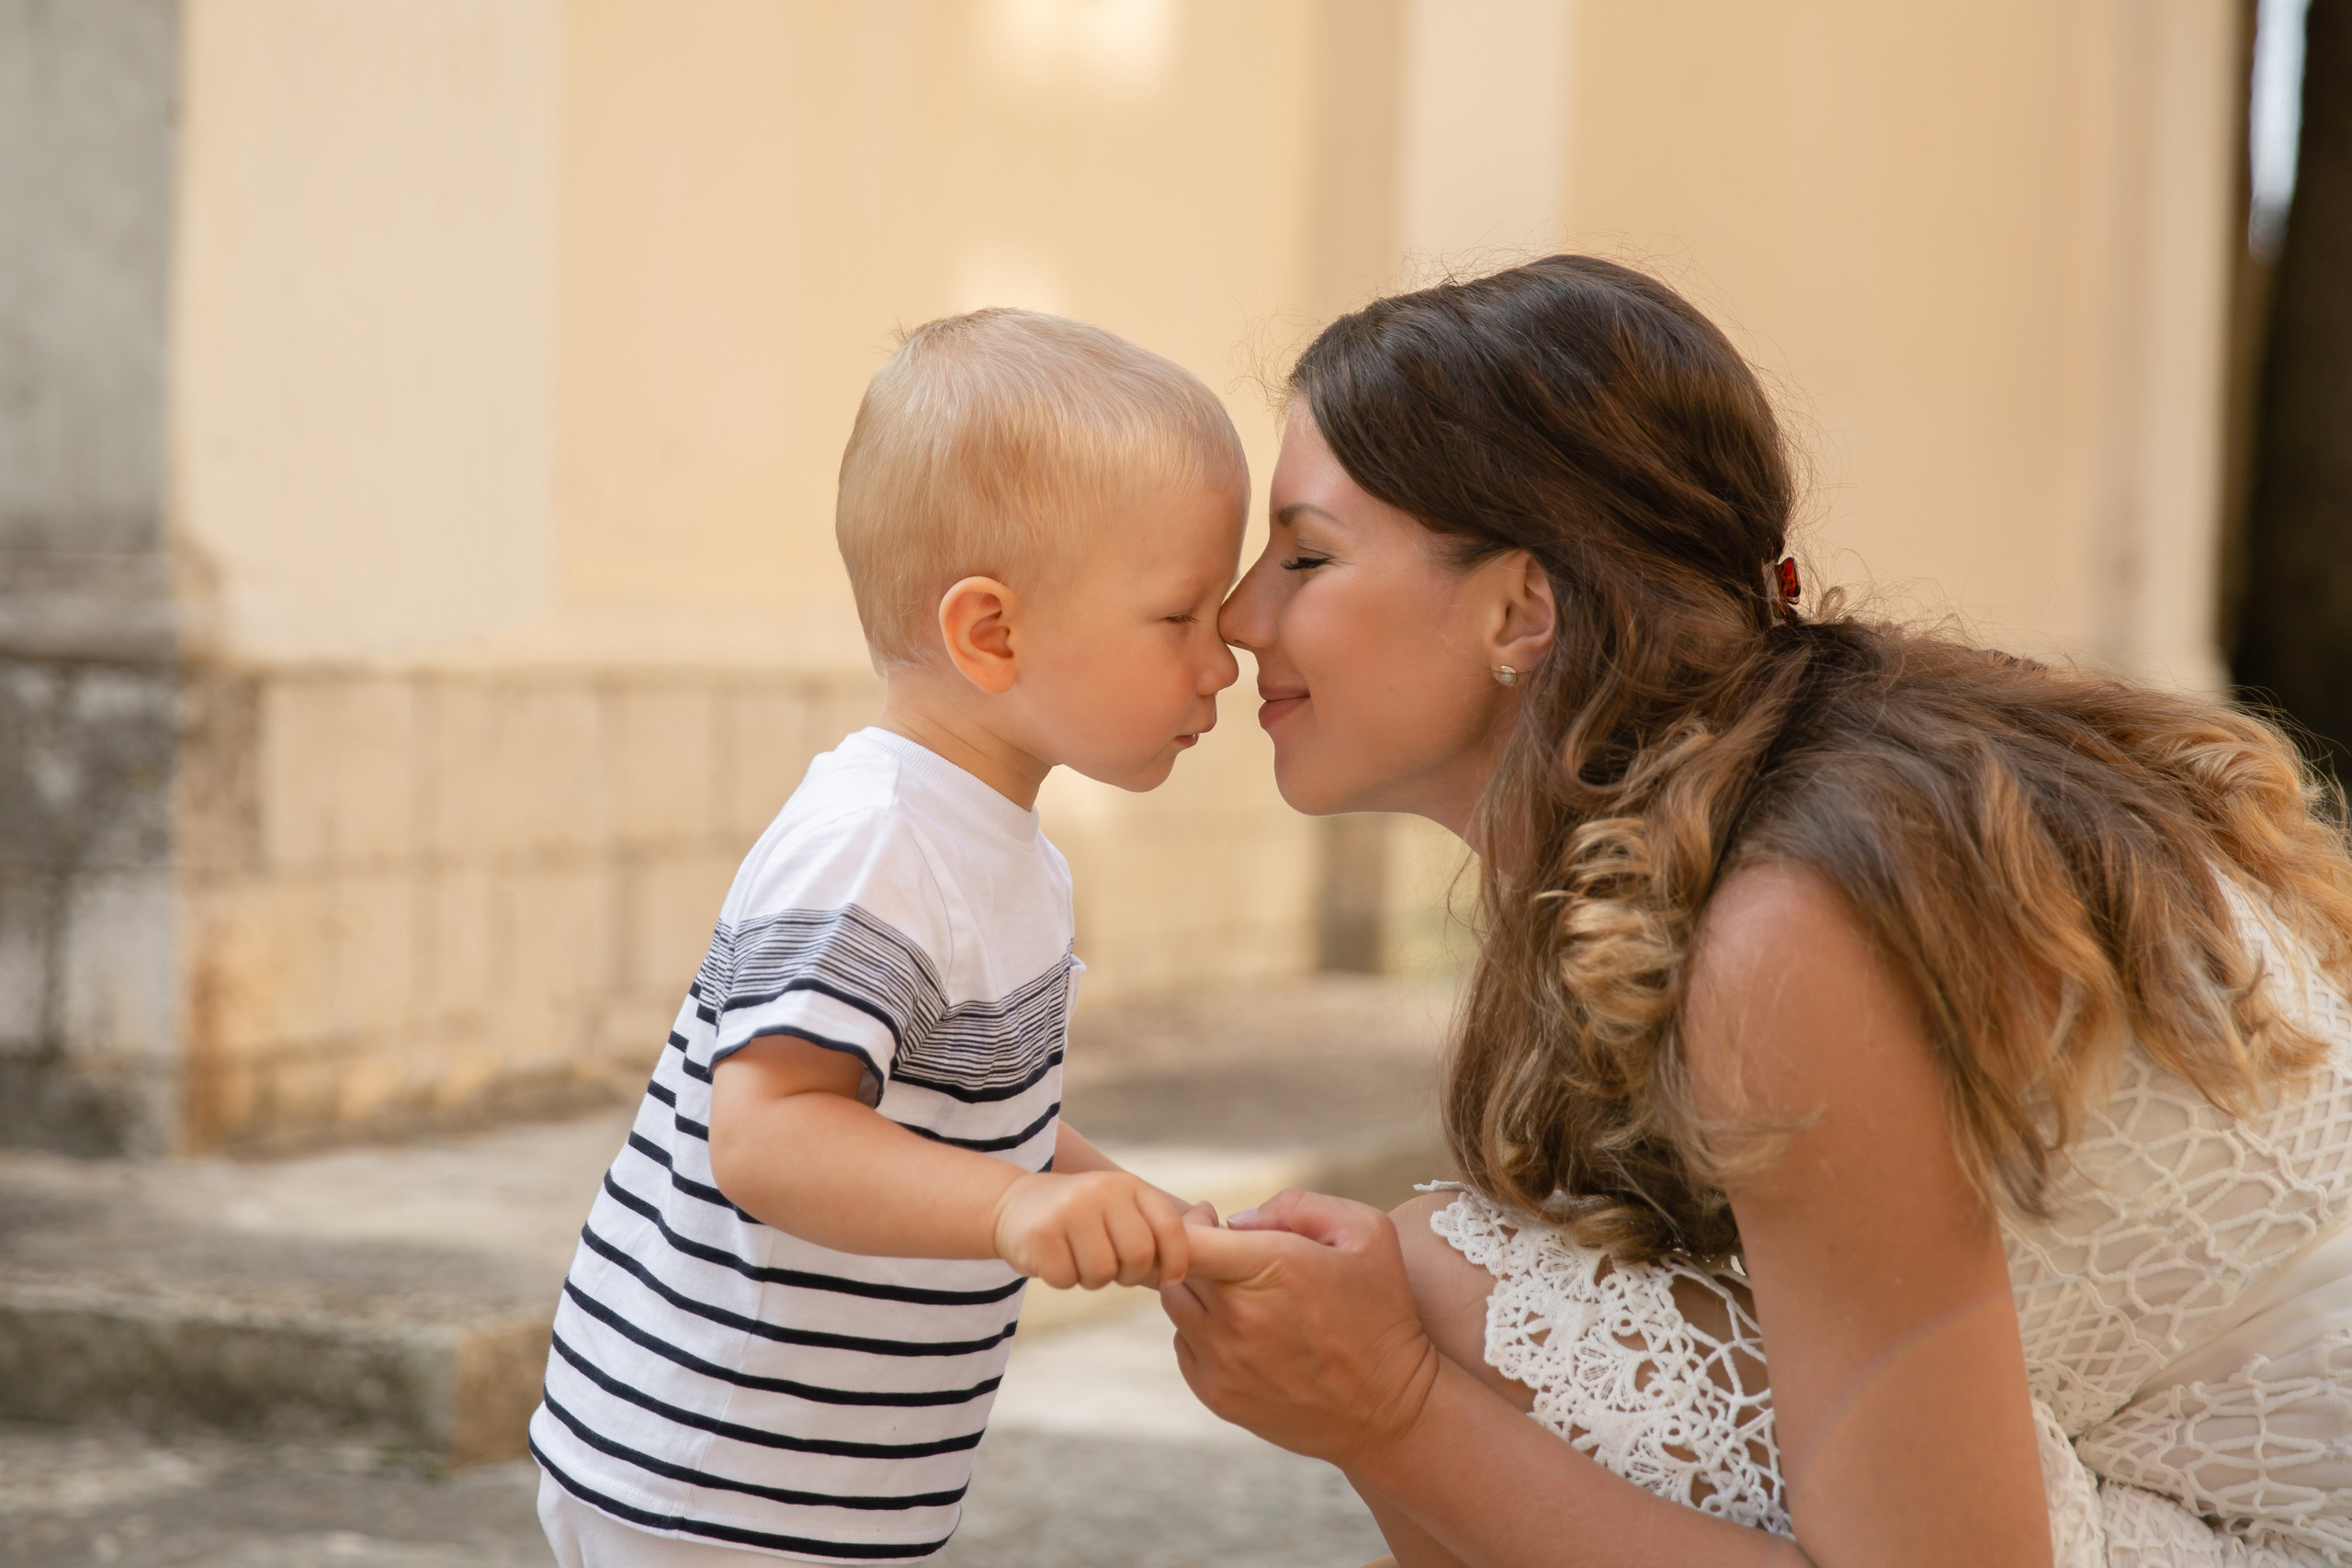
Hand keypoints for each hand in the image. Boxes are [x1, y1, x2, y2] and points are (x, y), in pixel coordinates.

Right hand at [991, 1171, 1191, 1288]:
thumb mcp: (1120, 1209)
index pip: (1169, 1229)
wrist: (1013, 1206)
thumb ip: (1158, 1227)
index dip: (1176, 1262)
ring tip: (1076, 1257)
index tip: (1171, 1279)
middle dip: (1126, 1274)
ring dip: (1090, 1278)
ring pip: (1102, 1273)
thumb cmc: (1080, 1218)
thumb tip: (1211, 1219)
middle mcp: (1101, 1191)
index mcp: (1128, 1185)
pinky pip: (1067, 1279)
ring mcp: (1069, 1210)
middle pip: (1137, 1257)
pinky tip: (1052, 1257)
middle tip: (1107, 1265)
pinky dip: (1062, 1279)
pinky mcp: (1040, 1233)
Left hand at [1159, 1188, 1442, 1469]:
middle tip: (1232, 1252)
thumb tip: (1240, 1220)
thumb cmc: (1383, 1313)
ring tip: (1238, 1291)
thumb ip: (1299, 1205)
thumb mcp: (1367, 1233)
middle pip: (1177, 1266)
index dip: (1190, 1219)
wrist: (1390, 1409)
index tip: (1213, 1216)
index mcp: (1273, 1268)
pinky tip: (1242, 1330)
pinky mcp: (1217, 1395)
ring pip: (1176, 1305)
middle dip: (1198, 1250)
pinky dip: (1201, 1331)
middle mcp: (1238, 1316)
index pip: (1188, 1236)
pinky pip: (1184, 1346)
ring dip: (1197, 1289)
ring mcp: (1223, 1361)